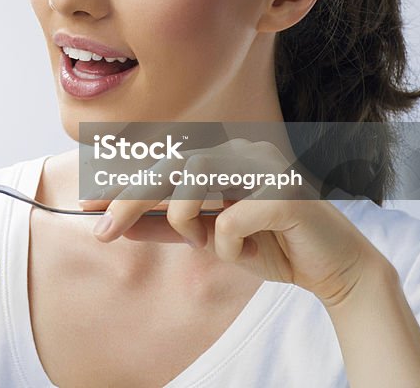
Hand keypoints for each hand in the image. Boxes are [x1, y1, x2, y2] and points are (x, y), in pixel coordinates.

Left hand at [80, 138, 383, 305]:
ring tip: (207, 242)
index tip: (86, 205)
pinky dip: (228, 243)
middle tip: (102, 232)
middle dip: (130, 201)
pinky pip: (231, 219)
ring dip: (188, 221)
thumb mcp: (208, 239)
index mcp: (224, 156)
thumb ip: (167, 227)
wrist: (333, 269)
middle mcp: (241, 151)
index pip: (165, 165)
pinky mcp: (286, 192)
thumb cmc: (271, 246)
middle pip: (170, 167)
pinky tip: (248, 249)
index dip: (124, 184)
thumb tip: (115, 224)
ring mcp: (265, 166)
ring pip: (194, 181)